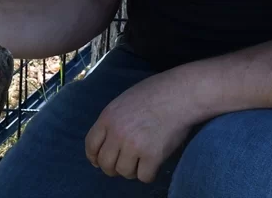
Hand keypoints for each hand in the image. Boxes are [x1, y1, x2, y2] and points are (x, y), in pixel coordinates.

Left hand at [84, 69, 205, 182]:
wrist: (181, 94)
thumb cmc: (155, 93)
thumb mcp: (124, 101)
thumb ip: (114, 120)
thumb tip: (108, 142)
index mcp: (108, 117)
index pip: (91, 145)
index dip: (94, 157)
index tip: (99, 161)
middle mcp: (117, 133)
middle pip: (105, 163)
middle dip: (112, 168)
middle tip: (123, 164)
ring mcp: (134, 145)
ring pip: (124, 172)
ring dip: (132, 170)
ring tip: (141, 160)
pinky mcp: (153, 156)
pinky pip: (144, 177)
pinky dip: (149, 173)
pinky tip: (154, 163)